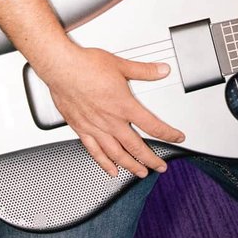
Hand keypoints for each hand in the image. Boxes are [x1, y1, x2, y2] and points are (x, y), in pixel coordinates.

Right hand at [33, 42, 183, 180]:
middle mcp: (111, 121)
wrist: (61, 68)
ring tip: (140, 173)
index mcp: (124, 106)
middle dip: (151, 159)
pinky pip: (95, 151)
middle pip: (136, 147)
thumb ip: (144, 70)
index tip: (177, 138)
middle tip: (160, 167)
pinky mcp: (81, 129)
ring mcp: (95, 127)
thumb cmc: (85, 66)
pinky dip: (104, 163)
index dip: (168, 134)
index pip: (153, 126)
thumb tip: (161, 70)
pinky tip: (111, 170)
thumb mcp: (121, 65)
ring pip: (117, 154)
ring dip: (131, 166)